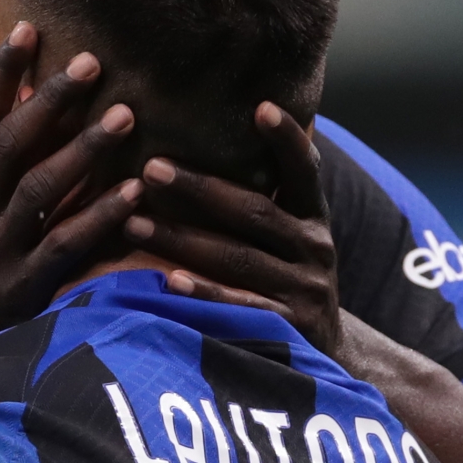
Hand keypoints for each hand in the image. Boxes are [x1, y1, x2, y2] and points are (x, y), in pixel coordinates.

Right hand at [0, 24, 141, 355]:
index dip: (0, 74)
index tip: (29, 29)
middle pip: (8, 147)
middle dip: (48, 101)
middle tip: (92, 62)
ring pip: (37, 192)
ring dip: (82, 151)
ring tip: (126, 116)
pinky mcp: (22, 291)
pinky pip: (64, 248)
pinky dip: (99, 219)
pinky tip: (133, 195)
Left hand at [119, 102, 340, 356]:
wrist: (328, 356)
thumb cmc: (290, 280)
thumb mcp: (293, 236)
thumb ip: (272, 194)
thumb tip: (238, 125)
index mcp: (314, 218)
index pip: (305, 170)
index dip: (287, 139)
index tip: (260, 106)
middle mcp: (315, 249)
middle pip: (254, 212)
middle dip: (199, 189)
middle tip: (151, 167)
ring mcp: (304, 291)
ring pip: (238, 259)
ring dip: (183, 240)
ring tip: (134, 224)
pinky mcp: (289, 330)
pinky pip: (241, 307)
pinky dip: (206, 293)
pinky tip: (170, 281)